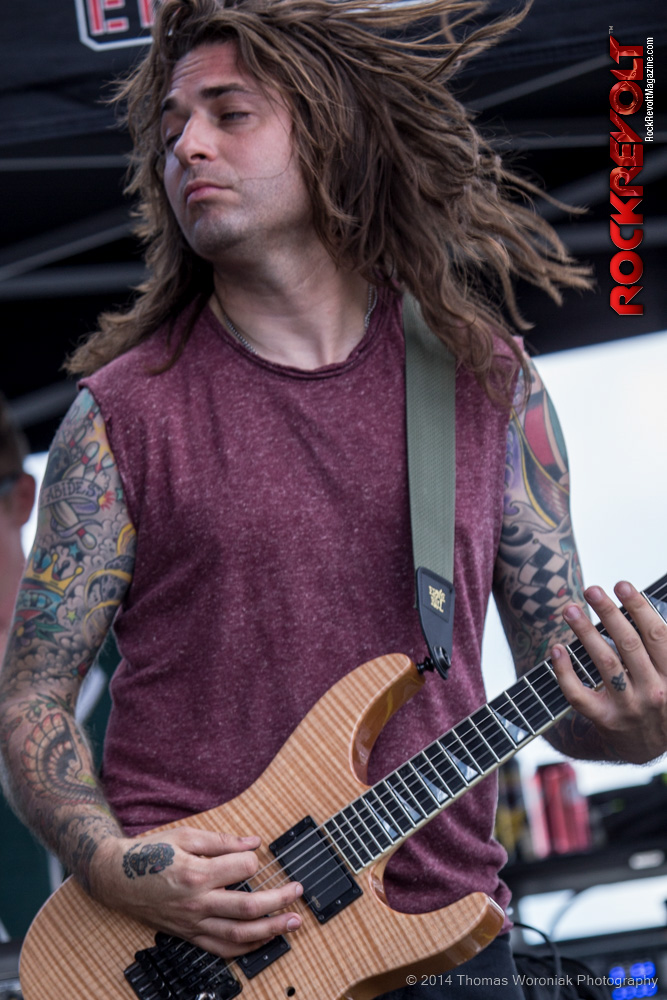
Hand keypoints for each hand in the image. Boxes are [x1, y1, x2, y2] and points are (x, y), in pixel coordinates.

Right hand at [89, 826, 302, 957]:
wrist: (116, 877)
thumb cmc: (150, 852)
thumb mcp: (186, 835)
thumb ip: (222, 840)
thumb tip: (254, 842)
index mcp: (196, 873)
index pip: (243, 869)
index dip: (255, 860)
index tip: (256, 854)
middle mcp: (196, 903)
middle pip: (248, 907)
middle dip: (279, 900)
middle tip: (298, 892)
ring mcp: (192, 923)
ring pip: (239, 935)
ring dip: (270, 930)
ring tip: (292, 923)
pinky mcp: (188, 935)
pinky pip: (221, 948)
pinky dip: (246, 948)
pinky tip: (264, 940)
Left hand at [551, 581, 666, 763]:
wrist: (649, 747)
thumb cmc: (661, 699)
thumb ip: (661, 647)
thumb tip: (645, 606)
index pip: (656, 635)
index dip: (639, 608)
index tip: (622, 585)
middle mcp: (654, 692)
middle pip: (629, 645)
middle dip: (609, 614)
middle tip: (592, 590)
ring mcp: (629, 708)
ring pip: (605, 664)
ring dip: (585, 633)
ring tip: (571, 609)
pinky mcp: (605, 720)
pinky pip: (579, 694)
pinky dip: (565, 671)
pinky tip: (557, 649)